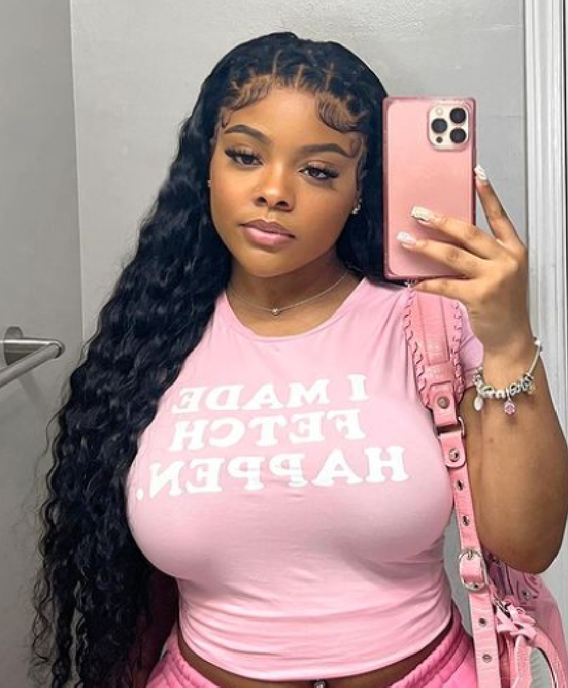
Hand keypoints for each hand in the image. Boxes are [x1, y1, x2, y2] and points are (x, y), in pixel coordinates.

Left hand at [402, 166, 533, 353]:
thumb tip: (447, 238)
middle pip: (468, 233)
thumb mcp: (501, 272)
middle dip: (440, 221)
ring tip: (406, 241)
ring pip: (453, 255)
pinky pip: (445, 285)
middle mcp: (506, 260)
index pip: (499, 216)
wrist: (511, 335)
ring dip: (426, 247)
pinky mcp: (479, 297)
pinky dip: (426, 283)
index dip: (488, 194)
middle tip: (419, 214)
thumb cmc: (503, 303)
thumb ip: (482, 254)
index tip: (476, 174)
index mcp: (514, 249)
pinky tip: (413, 282)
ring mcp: (494, 278)